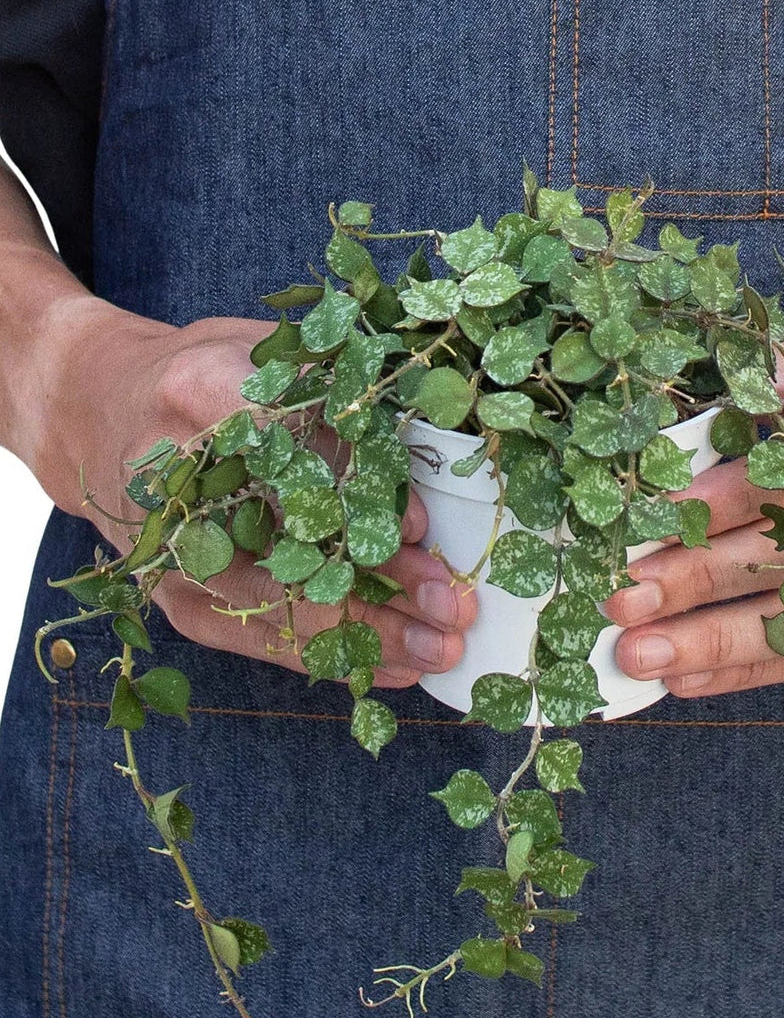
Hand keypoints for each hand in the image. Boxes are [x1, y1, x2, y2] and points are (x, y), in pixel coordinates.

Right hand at [36, 295, 475, 687]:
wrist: (95, 411)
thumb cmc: (200, 373)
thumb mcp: (264, 350)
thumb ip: (332, 392)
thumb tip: (421, 453)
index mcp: (203, 391)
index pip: (295, 452)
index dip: (360, 494)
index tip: (419, 527)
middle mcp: (179, 480)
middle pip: (295, 547)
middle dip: (384, 585)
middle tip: (454, 604)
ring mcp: (173, 551)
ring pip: (283, 608)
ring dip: (371, 634)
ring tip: (442, 647)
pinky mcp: (176, 597)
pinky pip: (262, 640)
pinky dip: (333, 656)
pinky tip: (396, 667)